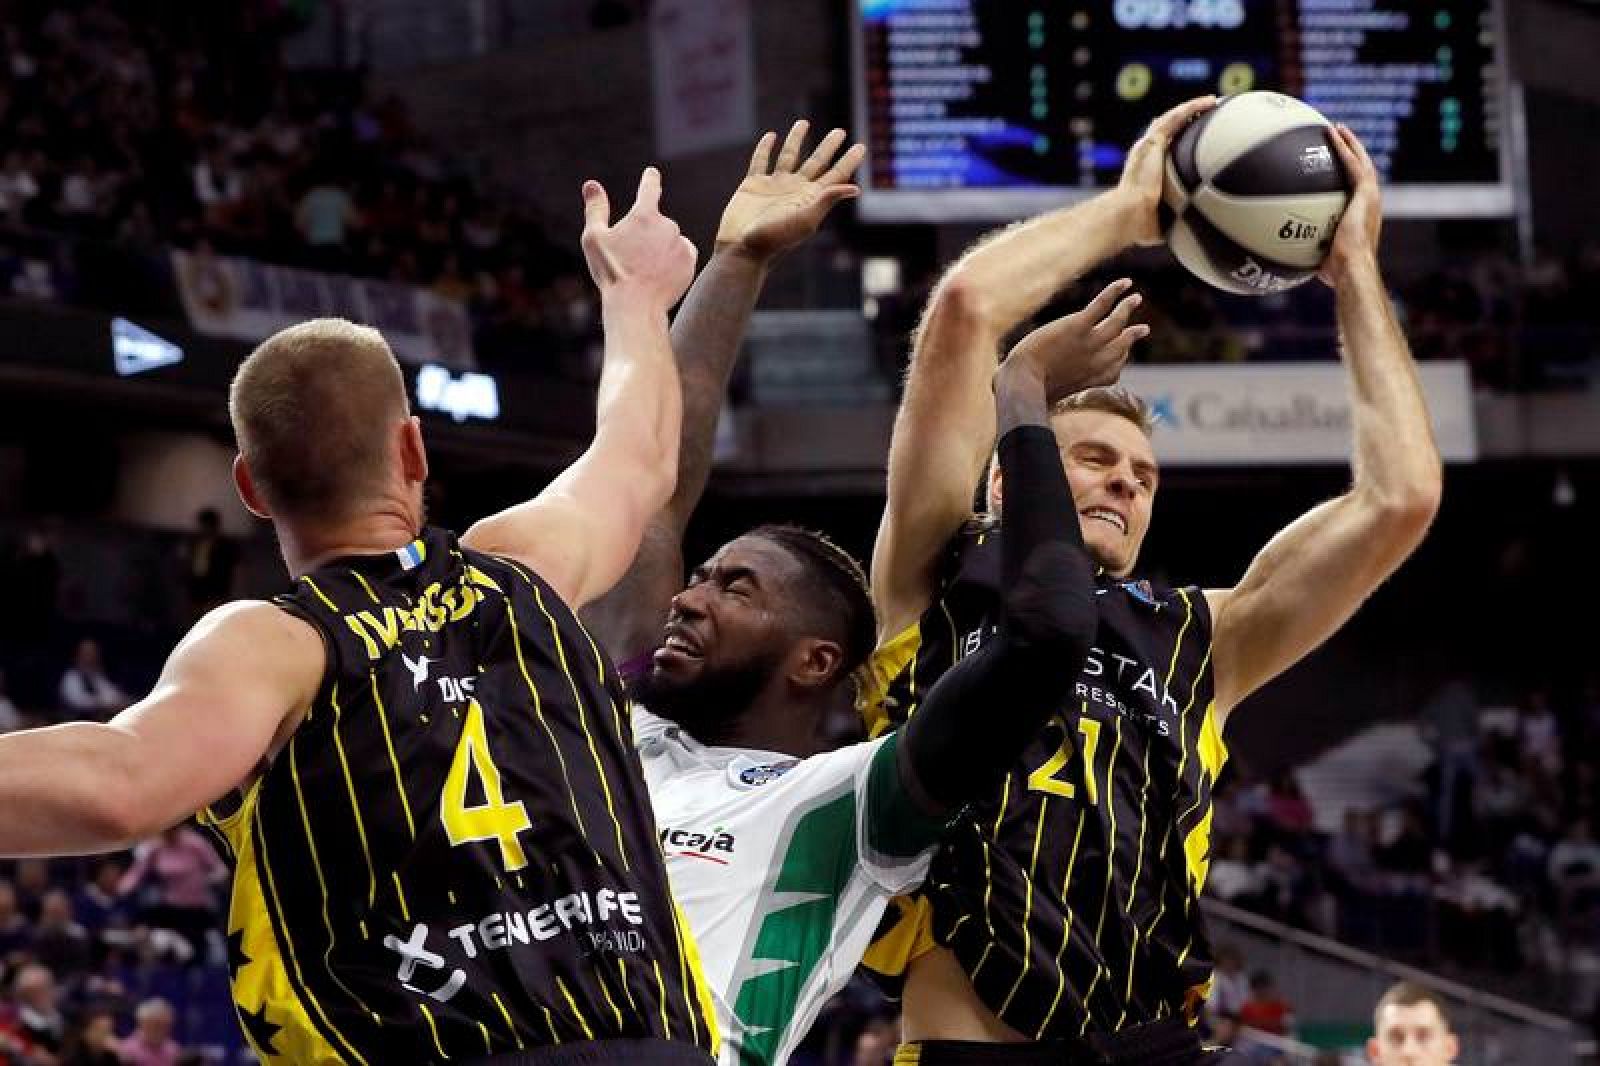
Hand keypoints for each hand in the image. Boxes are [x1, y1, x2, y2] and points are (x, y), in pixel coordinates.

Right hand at [581, 167, 697, 309]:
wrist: (636, 306)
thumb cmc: (612, 272)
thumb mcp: (594, 239)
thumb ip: (595, 209)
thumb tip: (591, 185)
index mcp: (644, 215)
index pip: (649, 188)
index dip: (650, 180)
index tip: (652, 174)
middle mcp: (667, 225)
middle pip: (656, 224)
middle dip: (646, 236)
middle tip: (631, 258)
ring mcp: (681, 243)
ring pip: (669, 241)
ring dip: (660, 249)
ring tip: (644, 271)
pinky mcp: (690, 262)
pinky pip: (682, 256)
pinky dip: (673, 262)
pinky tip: (659, 276)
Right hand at [715, 119, 864, 260]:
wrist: (742, 248)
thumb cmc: (775, 238)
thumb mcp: (805, 219)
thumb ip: (827, 200)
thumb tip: (855, 188)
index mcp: (811, 198)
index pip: (836, 175)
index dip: (849, 161)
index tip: (862, 146)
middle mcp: (795, 190)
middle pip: (817, 162)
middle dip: (829, 147)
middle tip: (840, 131)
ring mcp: (774, 186)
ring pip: (789, 156)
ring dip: (796, 139)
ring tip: (803, 122)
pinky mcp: (753, 185)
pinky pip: (760, 161)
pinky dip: (765, 148)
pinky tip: (771, 136)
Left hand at [1004, 279, 1148, 400]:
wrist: (1023, 381)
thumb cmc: (1027, 391)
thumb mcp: (1045, 396)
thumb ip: (1048, 394)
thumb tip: (1035, 398)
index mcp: (1091, 379)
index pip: (1115, 370)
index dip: (1121, 360)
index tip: (1124, 353)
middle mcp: (1096, 361)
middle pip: (1122, 345)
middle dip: (1132, 336)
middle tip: (1142, 329)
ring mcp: (1089, 343)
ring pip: (1117, 322)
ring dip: (1128, 309)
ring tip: (1136, 298)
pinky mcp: (1078, 327)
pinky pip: (1102, 305)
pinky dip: (1115, 291)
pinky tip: (1126, 282)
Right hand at [1115, 95, 1216, 245]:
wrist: (1128, 214)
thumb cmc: (1140, 225)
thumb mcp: (1161, 221)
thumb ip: (1172, 220)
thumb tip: (1186, 234)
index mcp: (1145, 170)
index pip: (1159, 149)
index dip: (1172, 141)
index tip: (1187, 137)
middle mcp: (1145, 154)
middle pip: (1165, 130)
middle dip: (1182, 120)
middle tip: (1200, 115)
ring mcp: (1148, 146)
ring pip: (1172, 119)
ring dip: (1191, 109)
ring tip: (1211, 101)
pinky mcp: (1153, 142)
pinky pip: (1176, 118)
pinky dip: (1192, 107)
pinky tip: (1210, 101)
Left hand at [1318, 124, 1381, 288]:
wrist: (1353, 267)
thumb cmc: (1337, 271)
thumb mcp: (1320, 258)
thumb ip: (1309, 251)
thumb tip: (1288, 256)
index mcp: (1362, 217)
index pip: (1356, 193)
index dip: (1348, 179)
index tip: (1336, 170)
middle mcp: (1371, 204)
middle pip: (1362, 171)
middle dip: (1352, 154)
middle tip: (1339, 139)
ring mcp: (1371, 196)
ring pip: (1361, 161)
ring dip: (1349, 143)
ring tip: (1337, 129)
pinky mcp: (1366, 192)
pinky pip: (1353, 163)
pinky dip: (1344, 146)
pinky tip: (1332, 133)